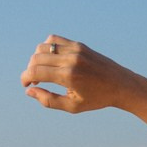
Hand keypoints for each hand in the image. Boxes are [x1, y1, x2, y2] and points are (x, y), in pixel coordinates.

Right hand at [21, 35, 146, 129]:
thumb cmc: (97, 99)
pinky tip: (51, 60)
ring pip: (43, 47)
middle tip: (34, 81)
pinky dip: (47, 48)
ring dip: (37, 59)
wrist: (121, 85)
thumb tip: (29, 91)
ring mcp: (75, 49)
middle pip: (36, 58)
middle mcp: (70, 60)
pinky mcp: (79, 44)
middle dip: (30, 70)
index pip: (35, 72)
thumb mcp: (72, 106)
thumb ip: (48, 100)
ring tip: (43, 71)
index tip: (26, 85)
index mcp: (69, 76)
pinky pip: (54, 40)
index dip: (25, 78)